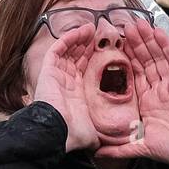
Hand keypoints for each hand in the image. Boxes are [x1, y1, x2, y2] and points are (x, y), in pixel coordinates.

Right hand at [31, 24, 98, 151]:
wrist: (57, 133)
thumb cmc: (74, 134)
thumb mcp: (95, 131)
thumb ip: (105, 130)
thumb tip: (120, 139)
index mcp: (76, 94)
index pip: (86, 70)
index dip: (95, 58)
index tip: (107, 48)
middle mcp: (65, 83)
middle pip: (77, 58)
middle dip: (88, 45)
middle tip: (101, 34)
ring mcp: (55, 76)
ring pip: (67, 51)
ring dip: (79, 38)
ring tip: (91, 29)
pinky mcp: (47, 71)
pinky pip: (57, 50)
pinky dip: (68, 39)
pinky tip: (80, 31)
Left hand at [94, 20, 168, 168]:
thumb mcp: (140, 147)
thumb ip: (119, 148)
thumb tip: (96, 153)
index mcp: (146, 101)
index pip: (132, 75)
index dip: (123, 60)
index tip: (111, 46)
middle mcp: (157, 89)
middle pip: (143, 61)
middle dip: (134, 44)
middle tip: (122, 26)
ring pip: (156, 56)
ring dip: (147, 39)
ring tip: (136, 23)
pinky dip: (166, 45)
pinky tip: (158, 32)